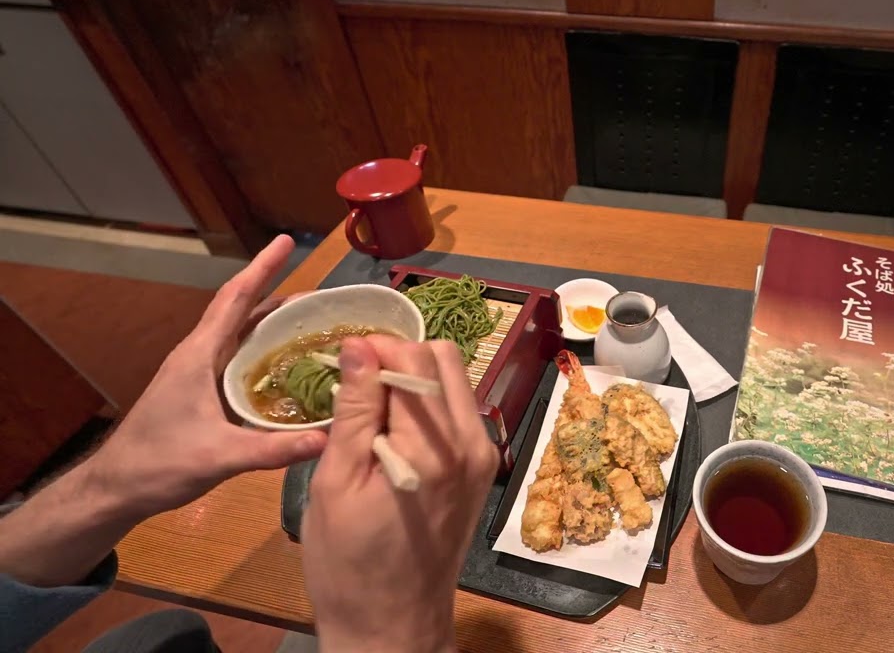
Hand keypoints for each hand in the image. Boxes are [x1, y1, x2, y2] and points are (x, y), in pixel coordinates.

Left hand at [88, 234, 327, 519]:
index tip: (284, 241)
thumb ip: (272, 449)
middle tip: (320, 291)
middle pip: (242, 311)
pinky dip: (266, 351)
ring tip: (312, 321)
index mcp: (199, 356)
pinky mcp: (201, 392)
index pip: (235, 300)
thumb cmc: (158, 464)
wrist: (116, 488)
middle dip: (277, 292)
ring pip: (241, 336)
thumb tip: (327, 439)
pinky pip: (240, 359)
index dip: (261, 269)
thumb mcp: (218, 457)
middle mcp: (199, 356)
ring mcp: (198, 373)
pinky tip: (288, 365)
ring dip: (273, 323)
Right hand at [303, 336, 497, 652]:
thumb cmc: (350, 567)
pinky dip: (426, 407)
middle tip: (353, 386)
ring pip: (453, 381)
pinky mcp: (479, 469)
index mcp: (435, 448)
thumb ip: (355, 410)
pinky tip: (390, 433)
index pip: (415, 359)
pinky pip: (457, 412)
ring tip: (367, 412)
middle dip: (397, 358)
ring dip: (412, 382)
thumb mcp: (336, 485)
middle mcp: (471, 444)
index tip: (341, 362)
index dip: (375, 348)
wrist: (392, 627)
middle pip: (443, 359)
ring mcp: (482, 456)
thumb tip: (358, 346)